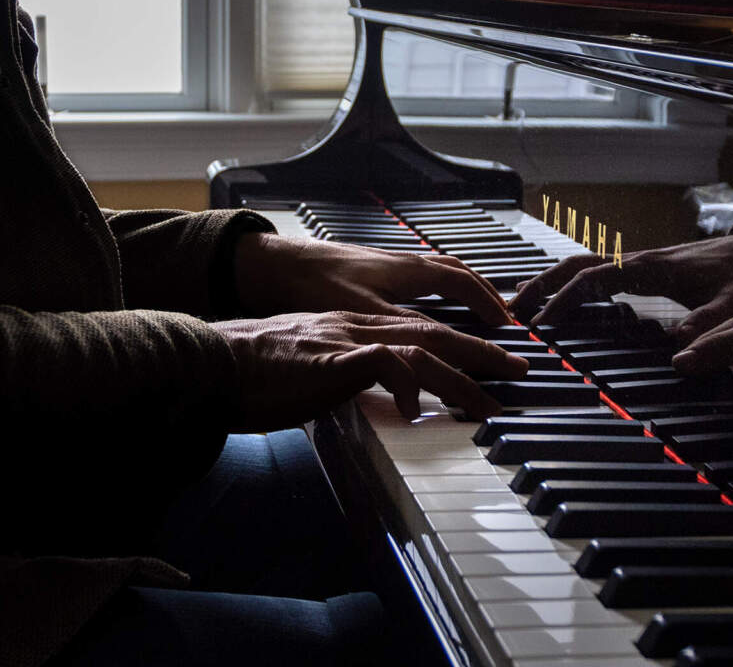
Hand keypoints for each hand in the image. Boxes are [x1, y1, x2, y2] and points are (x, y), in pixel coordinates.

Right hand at [214, 311, 530, 429]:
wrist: (214, 363)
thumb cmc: (253, 374)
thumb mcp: (308, 372)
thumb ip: (340, 376)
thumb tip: (361, 395)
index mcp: (351, 327)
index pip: (417, 330)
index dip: (457, 344)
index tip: (488, 360)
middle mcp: (356, 325)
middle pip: (433, 332)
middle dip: (480, 352)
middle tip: (518, 369)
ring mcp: (348, 338)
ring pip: (423, 346)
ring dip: (464, 374)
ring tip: (492, 400)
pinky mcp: (336, 358)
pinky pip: (388, 364)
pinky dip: (411, 384)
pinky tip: (420, 409)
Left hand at [234, 233, 509, 325]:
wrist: (276, 263)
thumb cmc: (315, 285)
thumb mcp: (362, 313)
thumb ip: (404, 331)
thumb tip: (442, 350)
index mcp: (409, 271)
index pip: (465, 286)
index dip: (490, 308)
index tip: (509, 329)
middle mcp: (405, 262)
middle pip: (459, 273)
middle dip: (486, 295)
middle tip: (505, 319)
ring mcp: (389, 263)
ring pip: (441, 271)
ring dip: (465, 288)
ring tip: (479, 310)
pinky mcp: (373, 269)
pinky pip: (422, 275)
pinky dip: (441, 288)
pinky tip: (431, 304)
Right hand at [510, 230, 732, 341]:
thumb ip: (710, 327)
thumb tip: (676, 354)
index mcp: (653, 267)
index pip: (594, 279)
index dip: (565, 300)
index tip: (542, 325)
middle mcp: (641, 261)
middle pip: (577, 266)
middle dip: (541, 285)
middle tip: (510, 309)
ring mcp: (643, 264)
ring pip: (585, 266)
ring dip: (553, 282)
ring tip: (524, 303)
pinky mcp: (650, 272)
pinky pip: (600, 274)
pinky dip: (574, 284)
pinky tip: (566, 300)